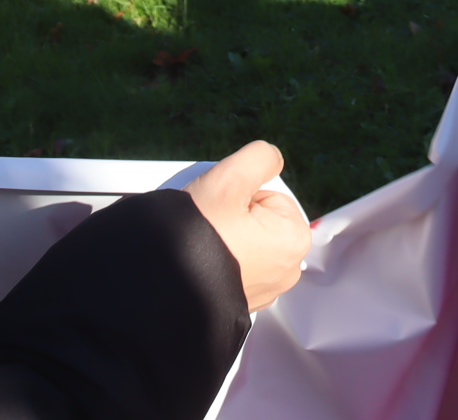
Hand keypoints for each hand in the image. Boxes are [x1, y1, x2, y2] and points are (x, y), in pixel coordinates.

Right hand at [184, 140, 309, 311]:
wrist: (162, 284)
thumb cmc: (198, 235)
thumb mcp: (231, 177)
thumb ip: (261, 156)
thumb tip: (271, 160)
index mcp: (295, 239)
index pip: (269, 195)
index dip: (242, 194)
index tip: (222, 207)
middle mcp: (287, 270)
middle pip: (260, 219)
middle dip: (235, 215)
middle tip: (211, 222)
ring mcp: (265, 290)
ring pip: (246, 242)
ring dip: (226, 236)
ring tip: (203, 239)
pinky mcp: (243, 302)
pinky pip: (234, 267)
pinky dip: (219, 259)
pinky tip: (202, 258)